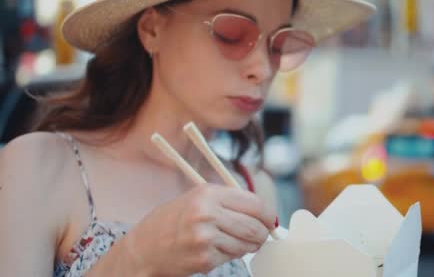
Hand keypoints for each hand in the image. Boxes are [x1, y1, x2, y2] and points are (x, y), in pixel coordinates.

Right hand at [126, 184, 276, 275]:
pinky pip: (232, 256)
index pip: (254, 204)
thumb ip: (230, 201)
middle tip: (261, 235)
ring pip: (246, 244)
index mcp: (208, 194)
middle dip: (262, 233)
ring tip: (234, 241)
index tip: (270, 220)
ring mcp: (205, 238)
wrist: (144, 248)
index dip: (268, 214)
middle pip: (254, 226)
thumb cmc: (173, 220)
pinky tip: (217, 248)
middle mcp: (207, 214)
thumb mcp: (198, 198)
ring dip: (248, 245)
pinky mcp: (204, 259)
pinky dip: (231, 254)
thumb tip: (265, 213)